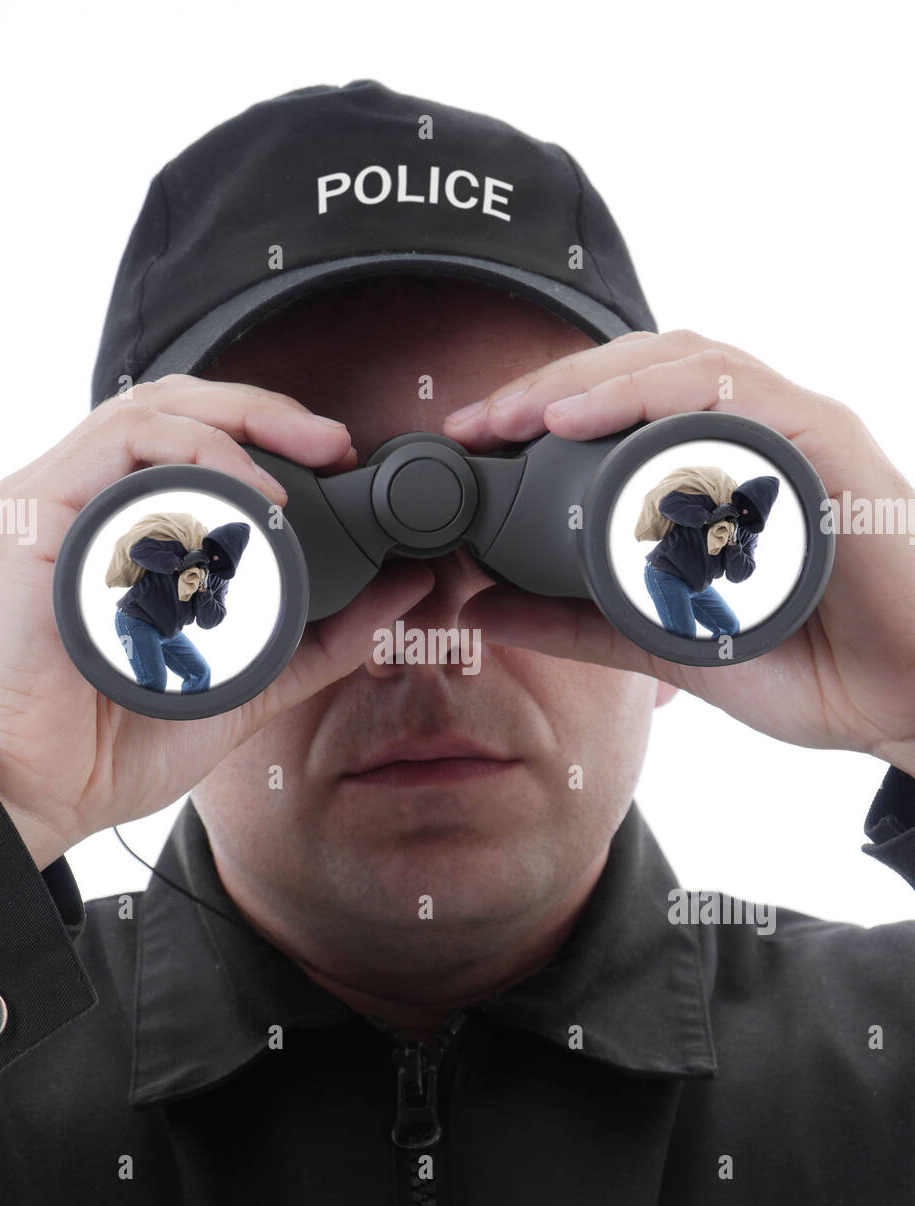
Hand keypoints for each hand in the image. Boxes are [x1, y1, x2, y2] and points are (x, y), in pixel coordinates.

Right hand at [0, 377, 433, 869]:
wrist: (35, 791)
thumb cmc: (114, 741)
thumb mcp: (249, 680)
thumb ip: (324, 637)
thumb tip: (406, 589)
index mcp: (134, 530)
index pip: (203, 444)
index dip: (275, 436)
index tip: (343, 462)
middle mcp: (96, 503)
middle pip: (183, 408)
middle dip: (269, 411)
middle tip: (337, 443)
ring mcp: (64, 501)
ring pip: (153, 407)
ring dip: (242, 421)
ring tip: (307, 458)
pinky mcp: (36, 511)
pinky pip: (121, 445)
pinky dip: (199, 455)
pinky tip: (251, 493)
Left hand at [443, 329, 914, 774]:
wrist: (905, 704)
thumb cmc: (807, 663)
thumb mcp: (662, 640)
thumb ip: (576, 623)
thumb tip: (480, 606)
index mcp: (719, 465)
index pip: (622, 405)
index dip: (541, 409)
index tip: (473, 442)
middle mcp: (755, 435)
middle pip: (642, 367)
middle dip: (551, 385)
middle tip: (479, 422)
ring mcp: (793, 432)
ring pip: (686, 362)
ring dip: (594, 380)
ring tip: (524, 414)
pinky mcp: (827, 448)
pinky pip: (740, 397)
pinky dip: (661, 396)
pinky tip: (597, 418)